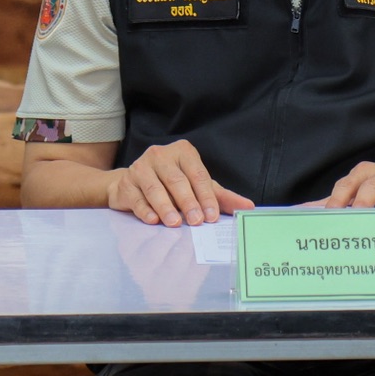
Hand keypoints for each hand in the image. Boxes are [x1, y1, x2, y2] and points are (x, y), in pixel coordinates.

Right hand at [108, 140, 252, 225]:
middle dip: (188, 202)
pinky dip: (145, 210)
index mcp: (183, 152)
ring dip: (165, 207)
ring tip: (175, 223)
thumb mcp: (197, 186)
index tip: (212, 216)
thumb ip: (221, 196)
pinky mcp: (126, 183)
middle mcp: (161, 155)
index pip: (198, 175)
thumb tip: (248, 207)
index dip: (206, 196)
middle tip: (196, 221)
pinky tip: (153, 220)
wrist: (132, 184)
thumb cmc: (171, 185)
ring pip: (155, 188)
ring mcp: (140, 167)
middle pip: (177, 180)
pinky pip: (137, 197)